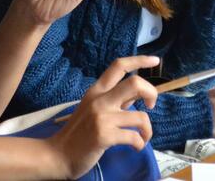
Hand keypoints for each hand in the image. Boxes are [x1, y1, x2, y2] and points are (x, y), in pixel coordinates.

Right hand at [48, 56, 158, 178]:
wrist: (59, 154)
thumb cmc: (78, 132)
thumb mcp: (93, 108)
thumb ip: (115, 99)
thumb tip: (137, 95)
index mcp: (96, 90)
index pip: (119, 66)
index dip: (139, 60)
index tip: (155, 60)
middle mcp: (99, 99)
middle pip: (135, 83)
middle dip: (151, 92)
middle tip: (151, 105)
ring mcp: (102, 117)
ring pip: (141, 116)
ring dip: (148, 130)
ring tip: (142, 137)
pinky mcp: (104, 136)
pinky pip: (135, 137)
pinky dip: (140, 144)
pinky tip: (135, 147)